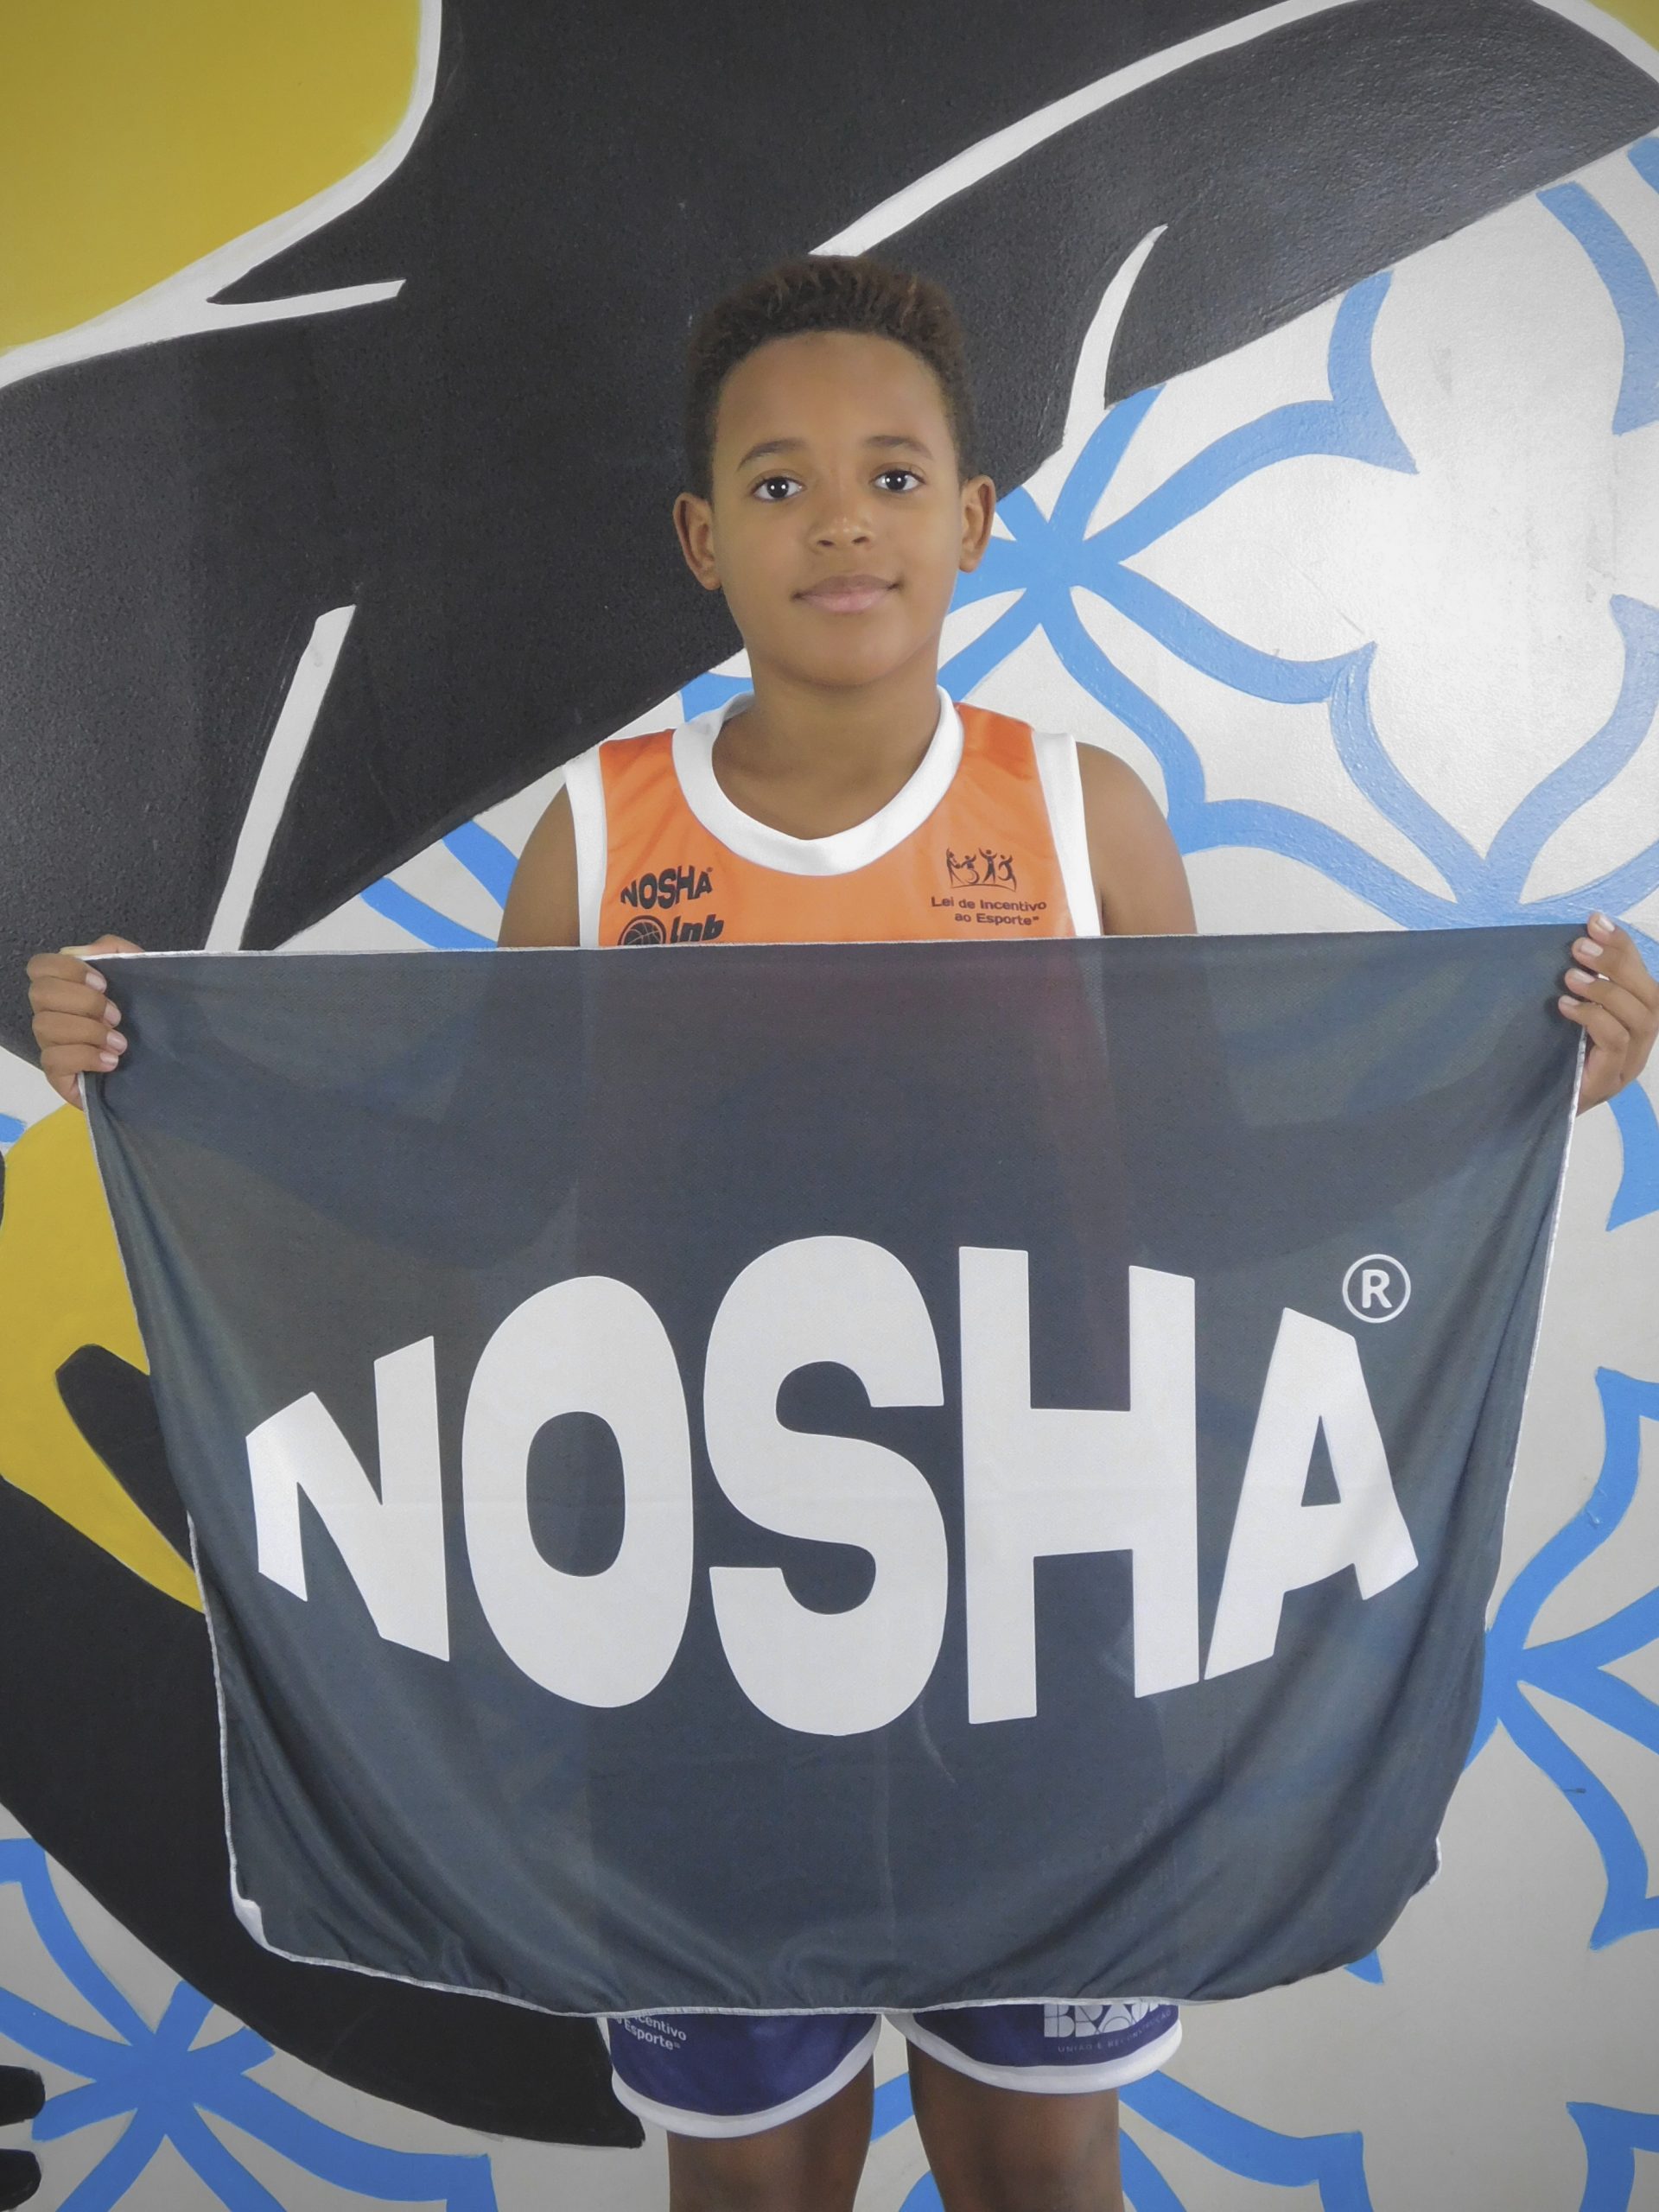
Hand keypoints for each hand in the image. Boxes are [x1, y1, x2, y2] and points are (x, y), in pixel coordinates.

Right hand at [25, 934, 142, 1109]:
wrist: (166, 1063)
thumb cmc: (148, 1016)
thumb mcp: (142, 974)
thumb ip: (115, 951)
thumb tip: (82, 951)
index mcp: (66, 986)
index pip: (40, 966)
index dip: (68, 969)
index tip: (104, 984)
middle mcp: (51, 1012)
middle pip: (40, 993)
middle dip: (84, 1002)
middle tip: (117, 1017)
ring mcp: (51, 1043)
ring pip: (44, 1026)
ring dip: (88, 1031)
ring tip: (120, 1043)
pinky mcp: (58, 1073)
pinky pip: (52, 1059)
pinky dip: (85, 1057)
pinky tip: (110, 1062)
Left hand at [1559, 914, 1657, 1113]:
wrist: (1526, 1114)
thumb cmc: (1546, 1060)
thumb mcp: (1561, 1018)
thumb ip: (1573, 988)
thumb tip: (1570, 942)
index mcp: (1633, 1022)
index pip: (1642, 978)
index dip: (1624, 946)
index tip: (1595, 920)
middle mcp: (1640, 1044)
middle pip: (1650, 996)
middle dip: (1619, 963)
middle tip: (1580, 945)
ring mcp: (1629, 1066)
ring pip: (1640, 1019)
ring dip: (1607, 990)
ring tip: (1570, 976)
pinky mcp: (1609, 1082)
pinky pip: (1616, 1043)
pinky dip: (1594, 1018)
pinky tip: (1564, 1006)